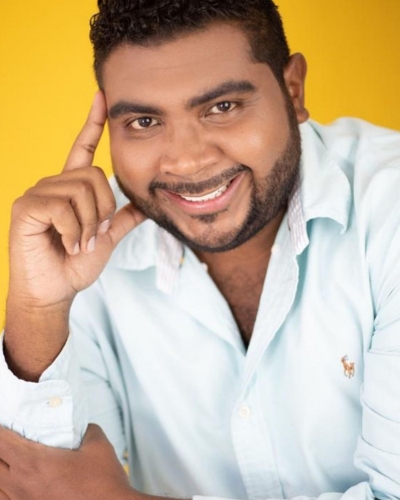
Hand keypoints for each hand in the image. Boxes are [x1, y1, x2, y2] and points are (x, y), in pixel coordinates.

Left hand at [0, 424, 134, 499]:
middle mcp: (21, 484)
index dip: (1, 428)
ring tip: (12, 458)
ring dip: (2, 468)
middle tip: (11, 437)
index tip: (6, 421)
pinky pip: (4, 499)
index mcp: (34, 462)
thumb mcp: (98, 444)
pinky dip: (5, 488)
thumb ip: (84, 429)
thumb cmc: (102, 484)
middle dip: (1, 447)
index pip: (1, 440)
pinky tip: (17, 481)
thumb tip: (78, 425)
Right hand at [4, 92, 145, 379]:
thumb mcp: (106, 237)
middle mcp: (52, 184)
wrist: (55, 291)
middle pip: (95, 176)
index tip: (101, 97)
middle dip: (103, 210)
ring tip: (78, 243)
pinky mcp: (27, 207)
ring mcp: (37, 194)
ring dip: (88, 224)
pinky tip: (67, 244)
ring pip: (82, 191)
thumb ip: (123, 218)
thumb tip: (146, 204)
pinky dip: (73, 231)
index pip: (82, 149)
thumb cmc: (75, 264)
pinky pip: (63, 207)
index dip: (92, 124)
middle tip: (92, 236)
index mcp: (71, 189)